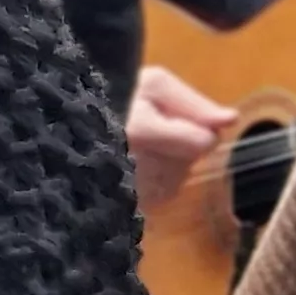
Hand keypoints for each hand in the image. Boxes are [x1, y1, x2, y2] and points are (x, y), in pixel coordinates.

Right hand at [125, 66, 238, 209]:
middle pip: (192, 159)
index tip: (173, 116)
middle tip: (148, 126)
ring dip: (168, 161)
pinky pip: (162, 192)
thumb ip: (193, 103)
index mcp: (140, 132)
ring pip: (179, 177)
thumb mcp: (152, 84)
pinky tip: (133, 163)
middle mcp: (136, 168)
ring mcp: (132, 193)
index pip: (202, 142)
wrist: (65, 129)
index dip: (198, 127)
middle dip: (181, 143)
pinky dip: (155, 178)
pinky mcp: (128, 209)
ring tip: (136, 143)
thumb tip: (230, 120)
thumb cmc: (111, 96)